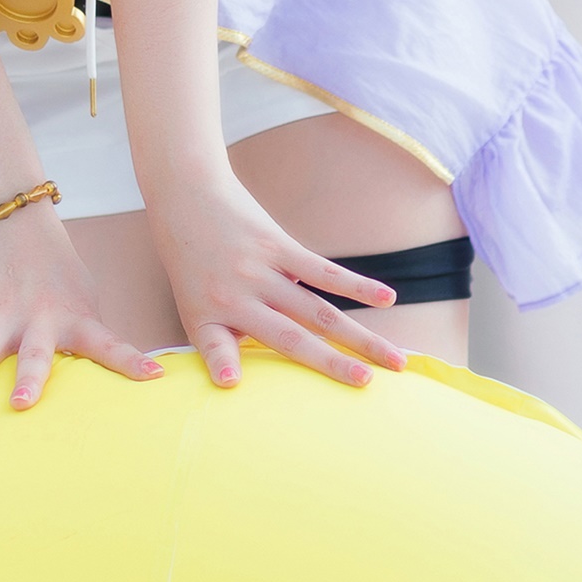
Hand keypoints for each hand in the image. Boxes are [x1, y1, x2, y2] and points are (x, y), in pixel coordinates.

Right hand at [0, 203, 163, 419]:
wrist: (13, 214)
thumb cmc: (56, 269)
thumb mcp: (83, 297)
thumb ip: (88, 338)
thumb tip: (110, 381)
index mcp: (75, 318)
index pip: (110, 343)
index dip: (131, 361)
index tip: (154, 377)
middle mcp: (37, 319)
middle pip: (32, 355)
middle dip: (29, 380)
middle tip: (20, 406)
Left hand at [146, 168, 406, 389]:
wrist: (186, 195)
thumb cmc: (191, 264)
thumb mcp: (192, 308)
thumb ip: (220, 342)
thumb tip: (239, 379)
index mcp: (210, 316)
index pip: (220, 348)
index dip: (224, 365)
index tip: (231, 383)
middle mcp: (237, 296)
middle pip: (293, 338)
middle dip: (333, 365)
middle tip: (368, 386)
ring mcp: (261, 270)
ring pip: (319, 311)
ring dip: (360, 336)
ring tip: (395, 359)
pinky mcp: (278, 245)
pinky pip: (322, 270)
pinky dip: (357, 286)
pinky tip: (388, 298)